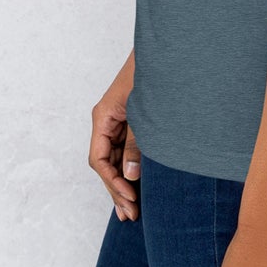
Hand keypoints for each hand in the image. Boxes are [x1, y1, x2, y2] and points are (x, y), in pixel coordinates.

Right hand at [88, 51, 140, 220]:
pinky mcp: (131, 122)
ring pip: (114, 159)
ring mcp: (118, 122)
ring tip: (132, 210)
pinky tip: (138, 186)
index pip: (98, 158)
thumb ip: (137, 144)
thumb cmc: (152, 74)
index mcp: (103, 116)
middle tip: (131, 215)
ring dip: (123, 182)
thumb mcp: (143, 112)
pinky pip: (126, 150)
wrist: (167, 51)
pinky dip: (131, 168)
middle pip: (105, 163)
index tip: (130, 197)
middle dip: (116, 189)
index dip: (112, 181)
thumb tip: (129, 175)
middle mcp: (107, 121)